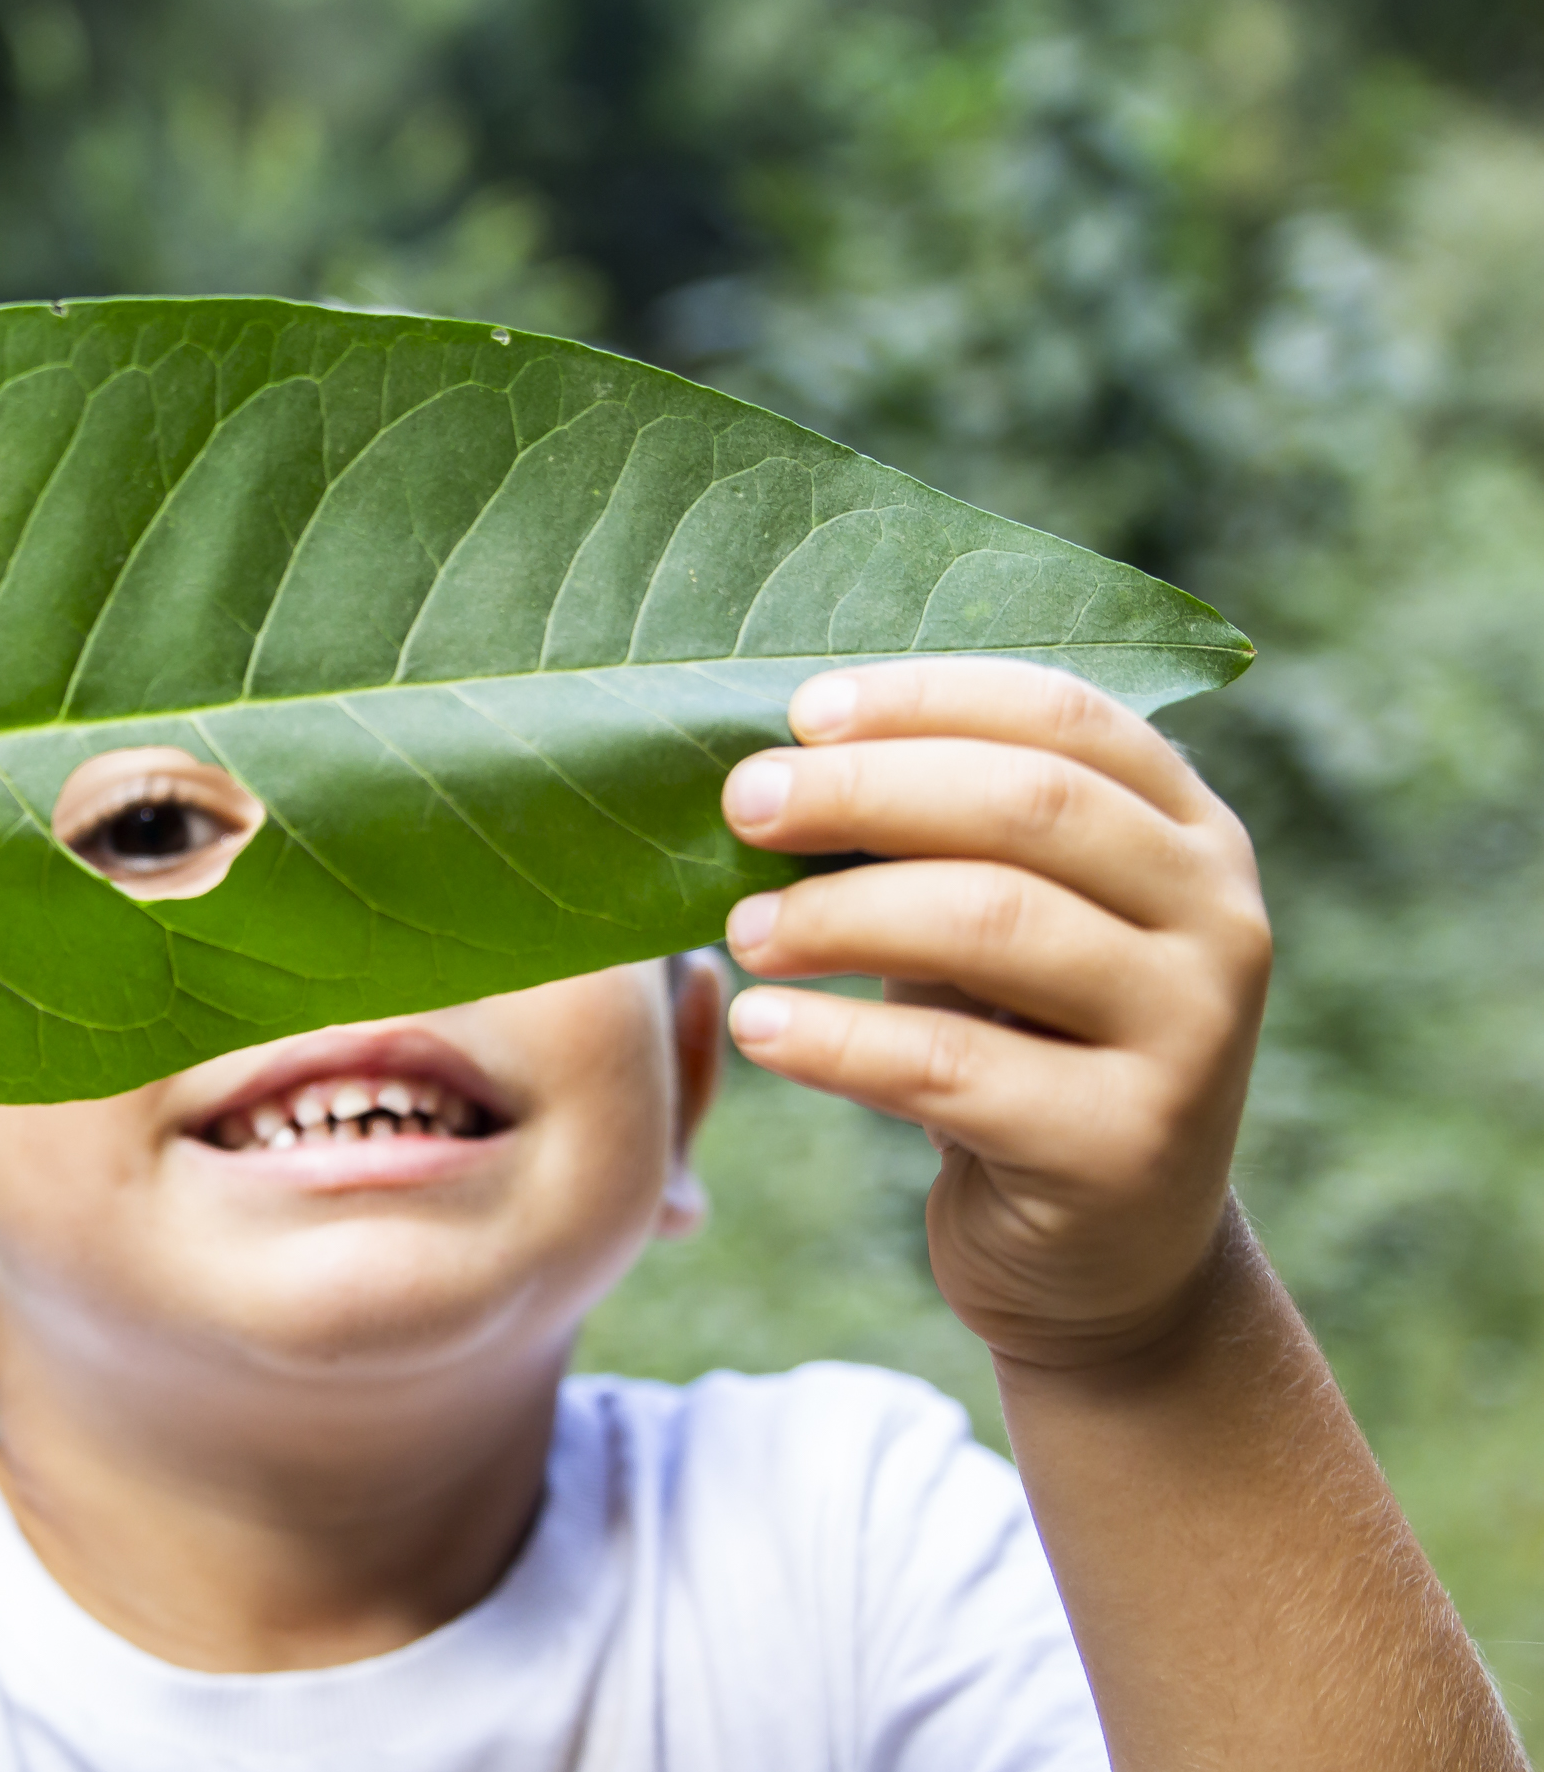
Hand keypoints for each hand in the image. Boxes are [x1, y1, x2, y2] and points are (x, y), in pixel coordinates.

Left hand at [718, 658, 1270, 1371]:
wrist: (1104, 1259)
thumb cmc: (1019, 1050)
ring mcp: (1191, 1036)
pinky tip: (758, 1028)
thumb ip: (933, 839)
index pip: (1064, 716)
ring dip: (839, 913)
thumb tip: (771, 763)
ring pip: (992, 924)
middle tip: (742, 803)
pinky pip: (951, 1067)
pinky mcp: (1125, 1147)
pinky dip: (835, 1040)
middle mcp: (1218, 920)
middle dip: (865, 790)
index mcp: (1189, 834)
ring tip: (739, 933)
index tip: (801, 711)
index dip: (926, 699)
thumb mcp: (997, 925)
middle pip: (1028, 806)